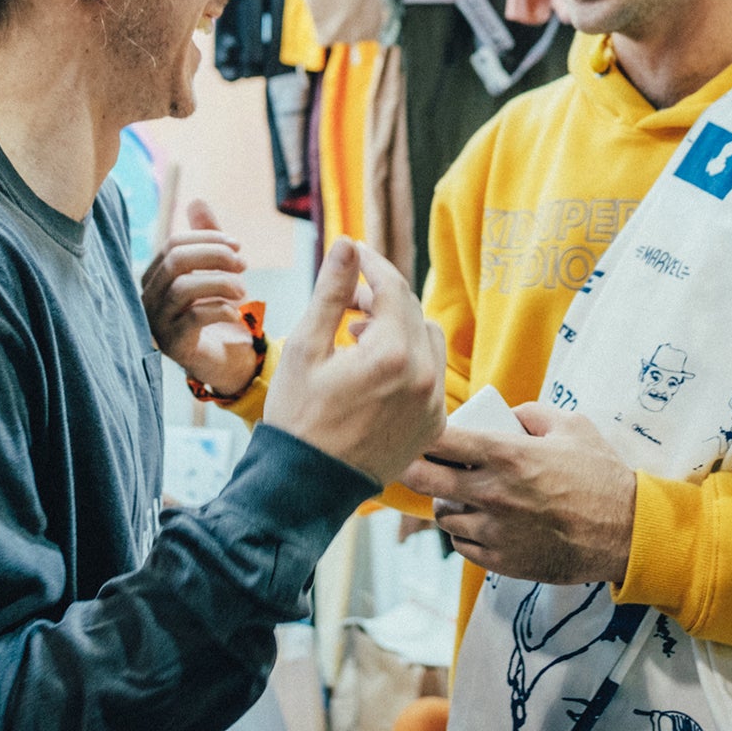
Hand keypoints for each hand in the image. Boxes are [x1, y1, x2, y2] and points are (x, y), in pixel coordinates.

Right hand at [141, 199, 255, 393]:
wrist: (223, 359)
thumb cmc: (215, 310)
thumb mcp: (214, 269)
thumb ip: (207, 238)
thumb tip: (196, 200)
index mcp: (155, 276)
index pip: (173, 244)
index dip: (208, 238)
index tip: (238, 245)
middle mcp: (149, 298)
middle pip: (175, 261)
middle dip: (215, 256)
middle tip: (244, 264)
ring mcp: (157, 323)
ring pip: (183, 288)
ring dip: (221, 282)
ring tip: (244, 289)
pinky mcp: (174, 345)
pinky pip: (193, 318)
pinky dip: (220, 309)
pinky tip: (236, 312)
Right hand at [266, 238, 445, 486]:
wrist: (304, 487)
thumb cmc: (297, 418)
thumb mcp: (306, 347)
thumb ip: (332, 292)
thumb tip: (347, 245)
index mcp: (394, 354)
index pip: (393, 287)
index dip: (371, 264)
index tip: (353, 253)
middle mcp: (425, 378)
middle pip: (412, 311)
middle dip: (380, 297)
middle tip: (347, 299)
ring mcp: (433, 405)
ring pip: (428, 340)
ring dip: (397, 327)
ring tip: (356, 334)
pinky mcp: (433, 426)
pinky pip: (432, 376)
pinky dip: (409, 361)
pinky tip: (374, 368)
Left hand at [399, 404, 636, 585]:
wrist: (627, 533)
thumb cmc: (601, 476)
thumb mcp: (571, 426)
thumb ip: (531, 413)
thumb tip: (505, 414)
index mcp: (505, 454)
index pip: (439, 439)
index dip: (420, 432)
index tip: (418, 429)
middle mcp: (492, 493)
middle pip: (423, 480)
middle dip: (411, 468)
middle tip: (416, 463)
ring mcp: (494, 531)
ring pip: (442, 515)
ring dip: (446, 503)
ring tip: (463, 495)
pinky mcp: (500, 560)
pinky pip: (461, 545)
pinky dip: (464, 533)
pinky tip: (481, 522)